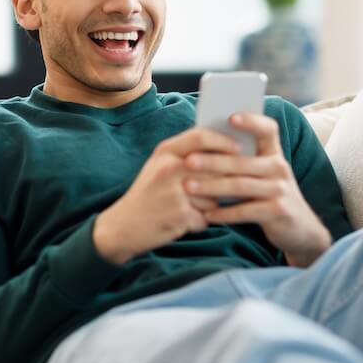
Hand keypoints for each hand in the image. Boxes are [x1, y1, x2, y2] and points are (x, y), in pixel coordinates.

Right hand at [93, 128, 238, 264]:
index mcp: (165, 152)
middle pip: (215, 168)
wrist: (123, 225)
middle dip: (222, 182)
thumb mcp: (159, 165)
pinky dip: (199, 222)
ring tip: (190, 208)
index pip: (201, 136)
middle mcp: (169, 168)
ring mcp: (174, 192)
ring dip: (209, 206)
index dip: (224, 141)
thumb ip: (186, 153)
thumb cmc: (148, 193)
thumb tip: (226, 146)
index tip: (239, 149)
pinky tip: (185, 220)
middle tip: (224, 188)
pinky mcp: (179, 215)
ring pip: (214, 197)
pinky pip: (206, 218)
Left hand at [182, 113, 330, 267]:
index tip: (230, 117)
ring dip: (211, 187)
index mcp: (275, 154)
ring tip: (188, 187)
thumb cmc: (271, 197)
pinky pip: (245, 211)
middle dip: (212, 161)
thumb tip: (205, 147)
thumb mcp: (265, 176)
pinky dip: (224, 213)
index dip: (252, 121)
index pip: (268, 130)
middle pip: (242, 161)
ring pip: (240, 186)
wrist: (301, 229)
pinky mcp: (278, 211)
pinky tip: (207, 214)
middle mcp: (279, 168)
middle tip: (188, 161)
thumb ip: (245, 161)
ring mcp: (280, 190)